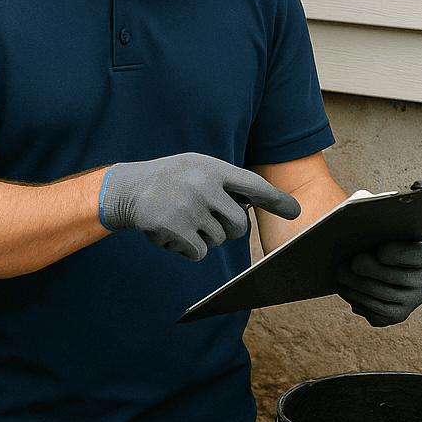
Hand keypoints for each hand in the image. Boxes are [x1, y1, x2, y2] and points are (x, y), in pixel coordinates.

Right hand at [100, 153, 300, 260]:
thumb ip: (224, 182)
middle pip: (239, 225)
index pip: (253, 185)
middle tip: (208, 222)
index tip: (295, 211)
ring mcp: (190, 207)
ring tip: (182, 220)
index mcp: (213, 168)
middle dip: (228, 231)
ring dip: (202, 238)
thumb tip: (255, 203)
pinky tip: (172, 234)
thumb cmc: (169, 180)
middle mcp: (204, 185)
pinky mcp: (176, 228)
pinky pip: (199, 253)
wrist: (126, 189)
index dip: (276, 199)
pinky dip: (188, 250)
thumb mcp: (197, 168)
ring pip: (218, 241)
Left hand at [335, 240, 421, 326]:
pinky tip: (347, 290)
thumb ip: (379, 237)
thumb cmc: (384, 242)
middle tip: (348, 264)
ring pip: (381, 298)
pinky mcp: (397, 316)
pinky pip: (374, 313)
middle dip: (367, 271)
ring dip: (355, 287)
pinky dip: (356, 301)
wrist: (388, 266)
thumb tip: (356, 249)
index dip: (397, 255)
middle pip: (395, 279)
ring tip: (340, 275)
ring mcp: (412, 302)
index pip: (418, 256)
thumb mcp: (388, 235)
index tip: (378, 252)